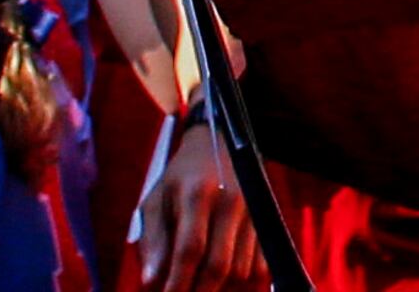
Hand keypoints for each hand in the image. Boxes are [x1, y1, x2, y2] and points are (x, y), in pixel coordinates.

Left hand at [137, 120, 267, 291]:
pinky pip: (261, 265)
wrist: (222, 141)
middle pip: (220, 265)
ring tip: (199, 286)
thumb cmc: (181, 176)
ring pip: (241, 269)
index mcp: (197, 194)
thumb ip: (153, 239)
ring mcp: (254, 212)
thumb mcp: (156, 199)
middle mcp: (231, 203)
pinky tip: (223, 279)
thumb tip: (151, 282)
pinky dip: (242, 280)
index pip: (190, 249)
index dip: (178, 282)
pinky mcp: (267, 220)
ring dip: (220, 288)